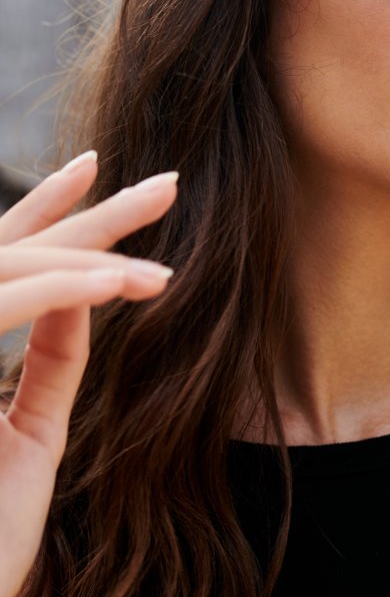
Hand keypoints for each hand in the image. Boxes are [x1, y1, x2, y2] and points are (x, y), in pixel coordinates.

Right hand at [0, 151, 177, 596]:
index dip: (48, 210)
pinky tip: (122, 284)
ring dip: (98, 259)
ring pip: (16, 272)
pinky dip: (65, 293)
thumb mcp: (31, 427)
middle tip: (167, 184)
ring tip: (166, 267)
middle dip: (94, 215)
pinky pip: (6, 310)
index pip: (4, 259)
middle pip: (18, 253)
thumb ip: (50, 359)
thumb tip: (86, 297)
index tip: (94, 169)